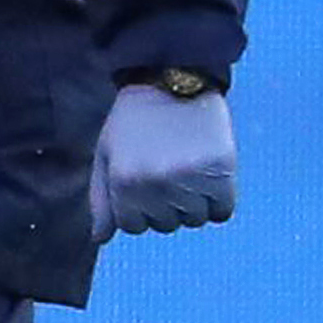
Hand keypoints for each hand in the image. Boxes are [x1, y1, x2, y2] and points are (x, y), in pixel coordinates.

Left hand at [91, 82, 235, 240]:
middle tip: (168, 171)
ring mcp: (189, 179)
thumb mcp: (105, 155)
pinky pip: (223, 211)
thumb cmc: (133, 122)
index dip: (140, 208)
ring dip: (193, 203)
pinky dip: (219, 201)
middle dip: (166, 205)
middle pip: (166, 225)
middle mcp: (155, 185)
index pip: (134, 226)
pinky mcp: (221, 170)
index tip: (145, 184)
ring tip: (188, 171)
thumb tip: (99, 239)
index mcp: (123, 182)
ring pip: (195, 220)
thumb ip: (100, 200)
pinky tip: (210, 177)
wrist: (171, 83)